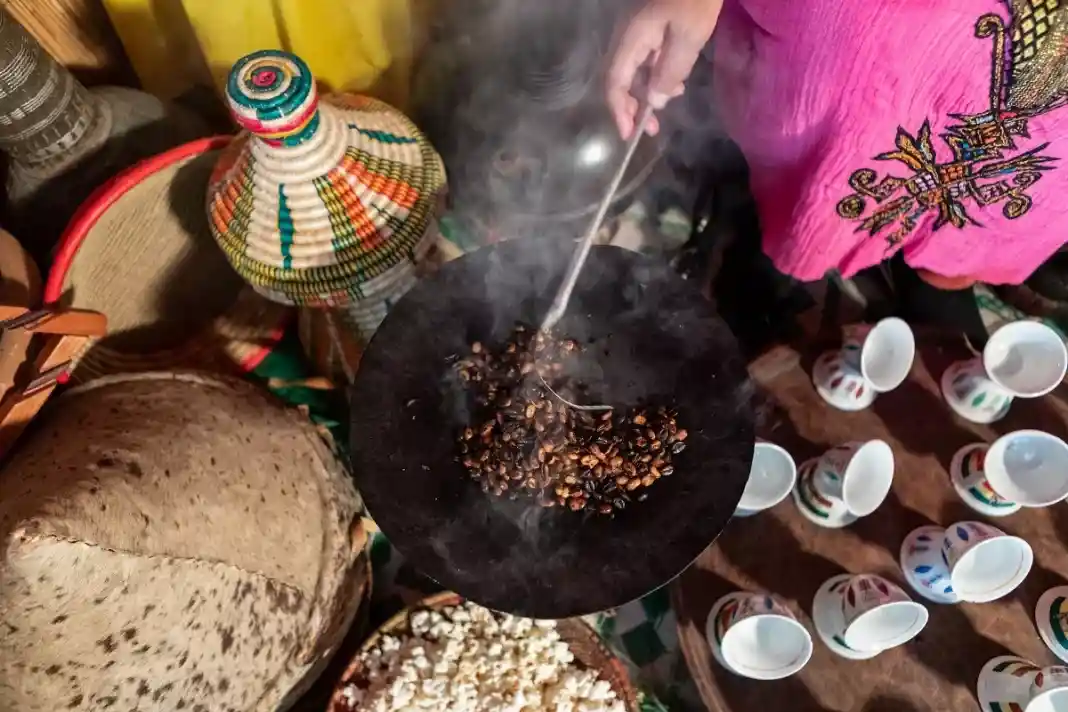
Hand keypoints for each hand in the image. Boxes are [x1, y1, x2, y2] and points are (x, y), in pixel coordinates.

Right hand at [606, 0, 722, 138]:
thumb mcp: (688, 38)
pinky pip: (646, 61)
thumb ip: (670, 72)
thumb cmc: (695, 0)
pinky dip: (655, 78)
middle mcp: (628, 38)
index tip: (630, 134)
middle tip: (652, 129)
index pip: (615, 82)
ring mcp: (638, 34)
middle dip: (633, 107)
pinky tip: (674, 84)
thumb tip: (654, 102)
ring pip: (634, 72)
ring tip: (666, 108)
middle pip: (620, 80)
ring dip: (646, 94)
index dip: (619, 111)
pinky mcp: (651, 31)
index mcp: (631, 39)